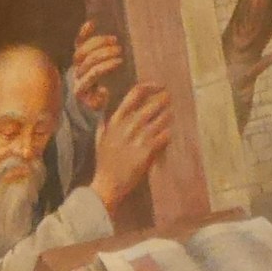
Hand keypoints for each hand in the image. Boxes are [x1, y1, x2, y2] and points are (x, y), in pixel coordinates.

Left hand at [70, 22, 129, 115]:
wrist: (85, 100)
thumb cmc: (97, 103)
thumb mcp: (98, 106)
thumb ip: (100, 101)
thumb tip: (103, 90)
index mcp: (81, 88)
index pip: (93, 73)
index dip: (106, 66)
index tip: (120, 61)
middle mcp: (76, 75)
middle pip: (88, 60)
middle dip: (105, 53)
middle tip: (120, 49)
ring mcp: (76, 65)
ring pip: (84, 50)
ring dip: (100, 43)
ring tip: (115, 40)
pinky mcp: (78, 55)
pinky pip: (78, 42)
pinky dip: (84, 32)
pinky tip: (92, 23)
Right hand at [90, 84, 173, 213]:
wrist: (108, 184)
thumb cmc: (104, 162)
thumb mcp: (100, 138)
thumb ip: (105, 123)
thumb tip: (105, 112)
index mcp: (116, 120)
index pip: (135, 94)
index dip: (149, 87)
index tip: (158, 86)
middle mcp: (128, 126)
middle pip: (152, 104)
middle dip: (164, 99)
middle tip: (169, 98)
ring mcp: (138, 138)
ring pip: (162, 119)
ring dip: (168, 115)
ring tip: (171, 114)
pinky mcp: (148, 151)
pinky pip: (165, 136)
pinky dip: (168, 133)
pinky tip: (169, 133)